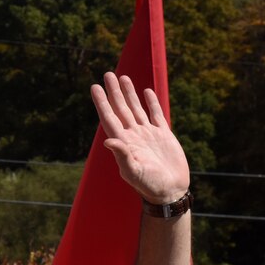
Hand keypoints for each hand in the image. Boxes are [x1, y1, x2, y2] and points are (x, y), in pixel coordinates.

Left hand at [91, 72, 189, 204]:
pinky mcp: (163, 135)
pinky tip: (146, 92)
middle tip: (107, 74)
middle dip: (114, 92)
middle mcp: (133, 136)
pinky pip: (155, 114)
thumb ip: (122, 155)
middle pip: (121, 108)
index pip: (109, 117)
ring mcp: (148, 134)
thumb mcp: (134, 171)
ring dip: (129, 94)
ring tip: (122, 77)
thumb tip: (108, 140)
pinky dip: (150, 103)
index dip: (102, 102)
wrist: (170, 190)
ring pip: (136, 108)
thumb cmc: (150, 185)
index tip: (94, 87)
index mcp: (124, 142)